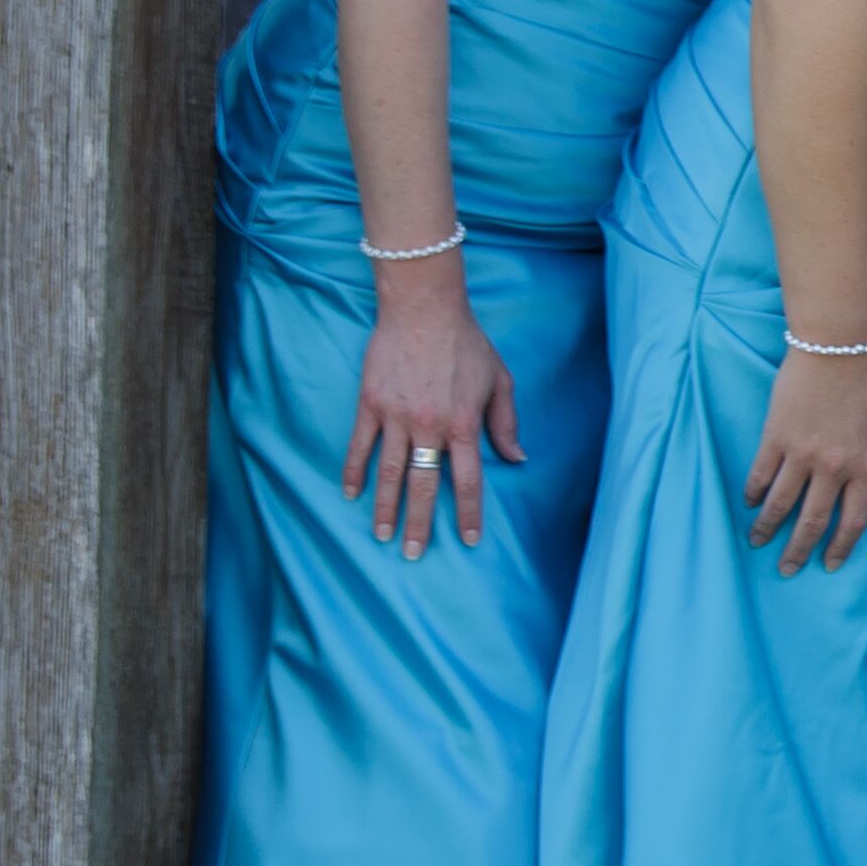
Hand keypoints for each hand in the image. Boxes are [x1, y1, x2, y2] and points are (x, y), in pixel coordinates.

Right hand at [347, 277, 521, 554]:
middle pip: (425, 486)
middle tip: (414, 555)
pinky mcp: (370, 404)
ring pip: (390, 473)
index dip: (469, 513)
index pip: (468, 481)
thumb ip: (506, 423)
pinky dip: (353, 471)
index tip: (467, 540)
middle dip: (420, 523)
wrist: (424, 310)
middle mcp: (430, 428)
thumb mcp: (500, 380)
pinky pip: (359, 445)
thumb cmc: (467, 344)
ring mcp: (397, 418)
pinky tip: (349, 494)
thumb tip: (518, 458)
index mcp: (464, 425)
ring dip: (386, 508)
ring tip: (382, 536)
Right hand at [744, 345, 866, 573]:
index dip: (840, 548)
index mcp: (863, 466)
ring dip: (766, 528)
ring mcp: (800, 453)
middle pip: (813, 521)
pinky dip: (752, 493)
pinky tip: (748, 504)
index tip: (828, 565)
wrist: (837, 346)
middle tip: (786, 570)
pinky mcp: (775, 437)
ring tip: (757, 543)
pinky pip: (759, 474)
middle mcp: (832, 466)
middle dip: (798, 550)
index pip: (853, 521)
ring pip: (779, 503)